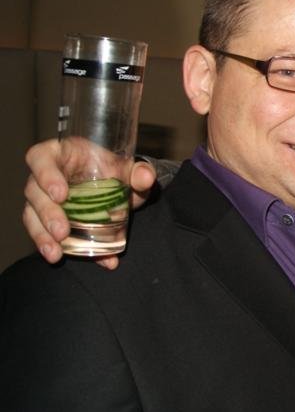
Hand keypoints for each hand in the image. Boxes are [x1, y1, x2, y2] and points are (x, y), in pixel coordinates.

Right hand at [23, 138, 156, 268]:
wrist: (116, 186)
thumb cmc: (114, 170)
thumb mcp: (129, 170)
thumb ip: (140, 173)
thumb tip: (147, 178)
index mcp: (60, 154)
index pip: (40, 157)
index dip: (45, 175)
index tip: (60, 194)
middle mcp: (44, 175)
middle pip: (33, 191)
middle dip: (46, 214)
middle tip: (62, 232)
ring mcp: (42, 198)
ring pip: (31, 215)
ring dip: (41, 236)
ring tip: (55, 253)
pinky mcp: (44, 219)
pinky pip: (43, 233)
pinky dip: (56, 247)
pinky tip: (63, 257)